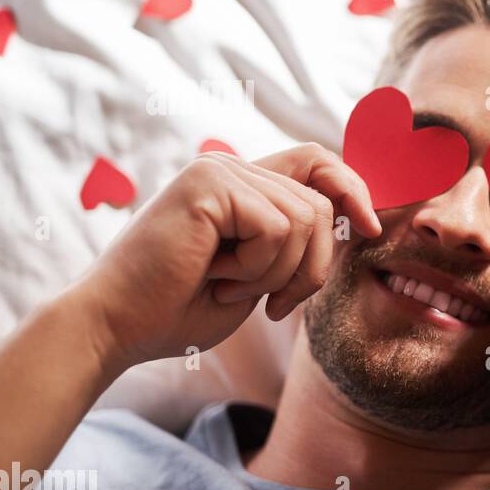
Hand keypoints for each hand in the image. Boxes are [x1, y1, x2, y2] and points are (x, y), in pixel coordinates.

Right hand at [73, 144, 380, 366]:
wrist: (118, 327)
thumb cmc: (180, 310)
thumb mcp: (259, 275)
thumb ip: (295, 242)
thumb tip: (352, 219)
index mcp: (240, 185)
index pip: (317, 162)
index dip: (353, 188)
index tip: (371, 227)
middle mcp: (230, 167)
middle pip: (320, 205)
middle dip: (312, 268)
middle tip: (273, 304)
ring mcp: (219, 170)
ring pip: (306, 220)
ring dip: (279, 273)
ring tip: (231, 287)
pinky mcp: (210, 184)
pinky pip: (278, 229)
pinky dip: (258, 269)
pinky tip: (216, 277)